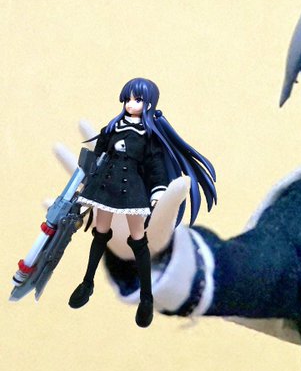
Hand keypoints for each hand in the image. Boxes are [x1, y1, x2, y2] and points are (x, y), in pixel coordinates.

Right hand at [53, 120, 188, 259]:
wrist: (149, 248)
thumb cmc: (161, 226)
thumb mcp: (167, 211)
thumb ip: (173, 197)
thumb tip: (184, 181)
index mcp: (138, 179)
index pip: (129, 155)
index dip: (125, 140)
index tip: (119, 123)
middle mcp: (120, 184)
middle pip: (104, 159)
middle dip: (94, 141)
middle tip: (82, 121)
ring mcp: (105, 198)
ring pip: (86, 177)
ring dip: (71, 164)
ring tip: (57, 146)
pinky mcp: (96, 215)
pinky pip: (75, 207)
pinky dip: (60, 204)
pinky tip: (46, 200)